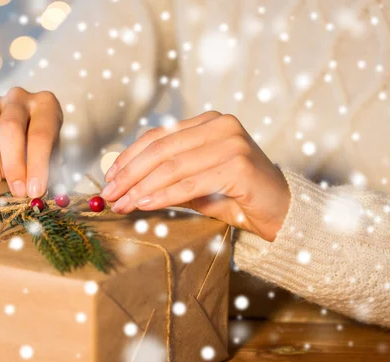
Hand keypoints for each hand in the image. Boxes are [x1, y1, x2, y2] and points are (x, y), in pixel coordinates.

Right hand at [0, 88, 62, 196]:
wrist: (22, 137)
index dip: (37, 164)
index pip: (41, 134)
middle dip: (13, 163)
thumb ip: (44, 170)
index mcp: (45, 105)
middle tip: (17, 191)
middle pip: (10, 126)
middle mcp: (19, 98)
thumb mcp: (50, 157)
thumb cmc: (40, 150)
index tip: (35, 191)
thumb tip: (35, 192)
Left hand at [100, 111, 289, 241]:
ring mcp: (231, 143)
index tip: (109, 177)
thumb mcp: (195, 182)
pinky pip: (190, 183)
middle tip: (110, 194)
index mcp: (208, 122)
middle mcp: (220, 126)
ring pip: (172, 166)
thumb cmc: (235, 196)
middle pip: (161, 149)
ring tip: (122, 204)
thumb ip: (166, 176)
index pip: (158, 136)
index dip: (129, 156)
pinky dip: (163, 195)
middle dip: (129, 174)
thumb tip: (124, 182)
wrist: (280, 211)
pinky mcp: (238, 166)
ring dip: (141, 187)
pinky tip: (144, 204)